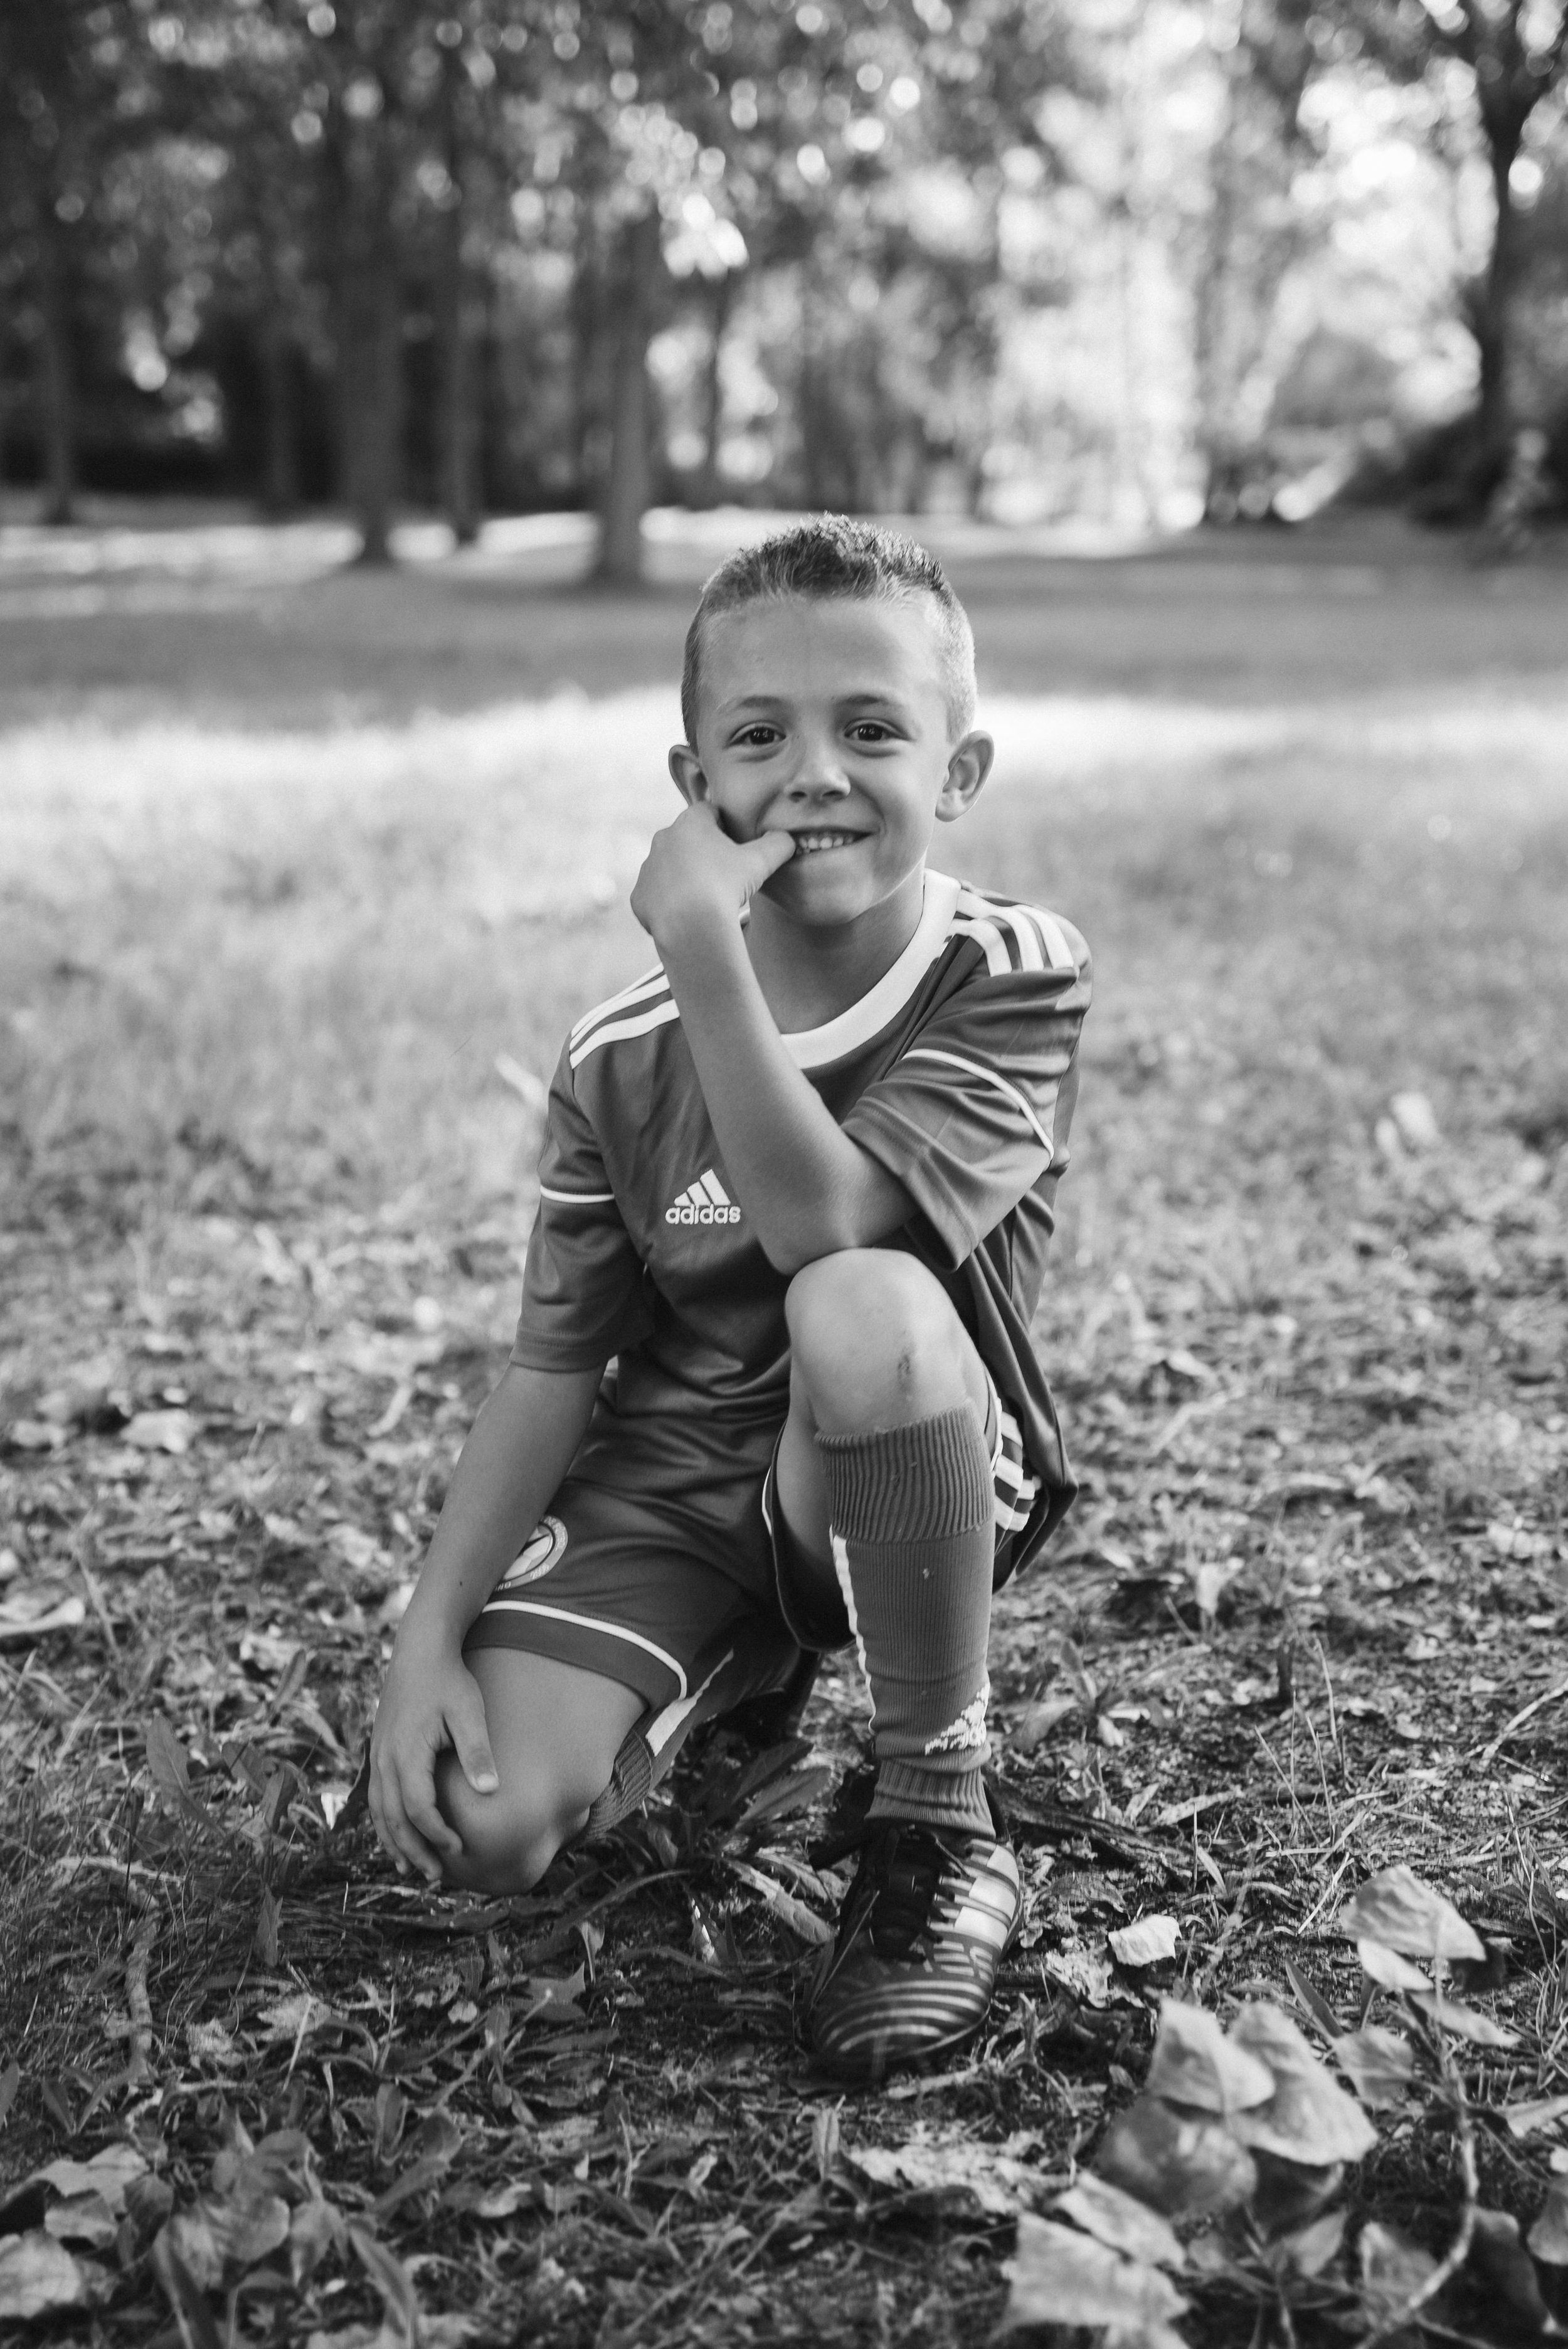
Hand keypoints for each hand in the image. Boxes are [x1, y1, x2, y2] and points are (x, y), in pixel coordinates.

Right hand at [368, 1627, 498, 1884]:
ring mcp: (378, 1756)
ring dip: (395, 1841)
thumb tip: (490, 1791)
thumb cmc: (449, 1680)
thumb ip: (476, 1751)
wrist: (420, 1650)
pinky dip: (385, 1821)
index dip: (437, 1833)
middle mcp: (385, 1759)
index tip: (459, 1848)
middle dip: (414, 1850)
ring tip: (412, 1867)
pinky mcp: (379, 1751)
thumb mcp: (468, 1711)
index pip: (418, 1808)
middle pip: (394, 1818)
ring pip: (379, 1811)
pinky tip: (398, 1834)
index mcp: (406, 1752)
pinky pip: (377, 1796)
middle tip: (435, 1875)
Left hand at [630, 802, 793, 946]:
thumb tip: (787, 838)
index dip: (723, 826)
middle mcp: (663, 839)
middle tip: (723, 874)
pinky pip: (655, 896)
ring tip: (704, 899)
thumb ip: (778, 844)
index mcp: (691, 822)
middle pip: (686, 839)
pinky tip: (686, 916)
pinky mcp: (639, 897)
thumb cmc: (726, 886)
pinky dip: (669, 904)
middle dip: (702, 851)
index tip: (734, 845)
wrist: (691, 926)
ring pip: (669, 867)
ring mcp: (647, 868)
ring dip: (684, 877)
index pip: (708, 812)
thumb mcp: (762, 862)